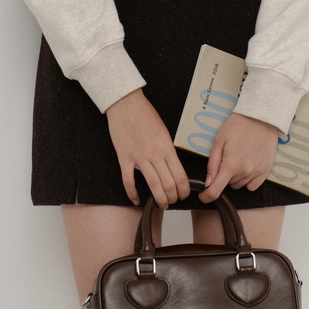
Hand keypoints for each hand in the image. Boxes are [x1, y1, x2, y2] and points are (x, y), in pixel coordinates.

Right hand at [106, 89, 189, 207]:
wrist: (126, 104)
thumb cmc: (145, 114)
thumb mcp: (164, 131)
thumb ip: (168, 149)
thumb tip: (172, 166)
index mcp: (167, 147)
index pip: (180, 176)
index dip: (184, 190)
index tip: (184, 194)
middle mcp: (155, 154)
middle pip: (168, 184)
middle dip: (173, 197)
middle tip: (174, 201)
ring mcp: (139, 157)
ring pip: (153, 185)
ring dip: (159, 199)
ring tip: (162, 204)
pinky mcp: (124, 158)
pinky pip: (128, 181)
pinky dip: (133, 194)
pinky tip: (136, 200)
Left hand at [198, 113, 279, 203]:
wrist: (261, 117)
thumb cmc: (238, 126)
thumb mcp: (219, 141)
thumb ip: (213, 164)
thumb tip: (207, 183)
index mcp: (230, 165)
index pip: (215, 191)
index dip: (207, 196)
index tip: (204, 196)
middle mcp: (245, 172)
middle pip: (228, 185)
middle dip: (224, 176)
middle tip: (227, 158)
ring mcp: (257, 172)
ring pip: (240, 185)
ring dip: (236, 177)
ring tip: (239, 157)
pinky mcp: (266, 170)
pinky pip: (253, 185)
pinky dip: (248, 179)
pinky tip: (248, 164)